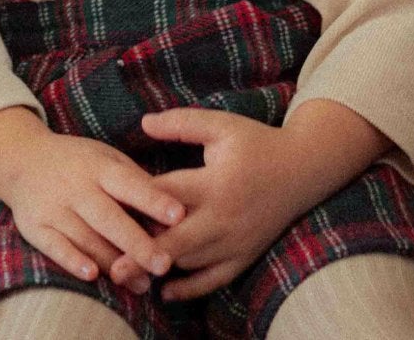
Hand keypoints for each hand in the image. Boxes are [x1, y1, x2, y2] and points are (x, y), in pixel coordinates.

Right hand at [0, 125, 185, 290]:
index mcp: (100, 167)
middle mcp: (78, 187)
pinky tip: (93, 276)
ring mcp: (55, 208)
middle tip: (164, 265)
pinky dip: (74, 261)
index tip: (178, 216)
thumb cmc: (79, 162)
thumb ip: (134, 179)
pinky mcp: (36, 228)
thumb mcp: (106, 158)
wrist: (24, 159)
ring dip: (114, 262)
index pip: (131, 184)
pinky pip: (56, 247)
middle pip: (110, 218)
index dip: (154, 200)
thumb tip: (168, 203)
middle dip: (138, 243)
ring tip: (142, 283)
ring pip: (87, 238)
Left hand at [110, 108, 318, 301]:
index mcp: (216, 182)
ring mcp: (236, 241)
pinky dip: (188, 288)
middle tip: (111, 267)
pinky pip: (213, 280)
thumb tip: (142, 123)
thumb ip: (182, 124)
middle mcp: (224, 217)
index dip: (138, 204)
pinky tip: (164, 290)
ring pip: (190, 263)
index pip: (168, 197)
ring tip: (129, 272)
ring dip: (161, 267)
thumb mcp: (222, 126)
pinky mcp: (245, 255)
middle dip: (143, 254)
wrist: (303, 168)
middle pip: (176, 242)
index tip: (110, 211)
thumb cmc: (257, 143)